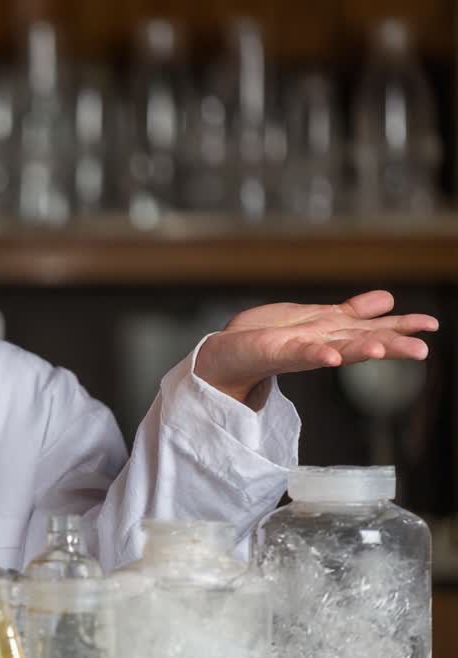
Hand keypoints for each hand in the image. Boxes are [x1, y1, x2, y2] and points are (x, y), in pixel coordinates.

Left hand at [195, 290, 438, 408]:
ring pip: (336, 348)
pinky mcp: (276, 352)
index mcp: (332, 333)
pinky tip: (331, 356)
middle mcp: (322, 343)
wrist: (224, 355)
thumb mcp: (314, 317)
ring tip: (380, 348)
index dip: (401, 326)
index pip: (372, 327)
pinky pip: (299, 353)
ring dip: (358, 350)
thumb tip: (388, 301)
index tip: (432, 326)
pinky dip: (316, 354)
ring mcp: (300, 349)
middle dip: (392, 345)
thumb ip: (350, 312)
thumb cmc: (268, 337)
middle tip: (422, 350)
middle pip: (362, 341)